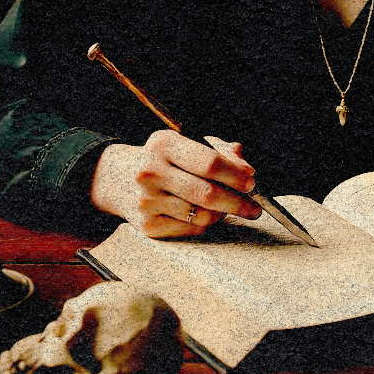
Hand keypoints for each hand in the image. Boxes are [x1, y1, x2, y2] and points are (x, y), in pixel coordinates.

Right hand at [90, 131, 261, 237]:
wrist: (120, 179)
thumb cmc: (164, 159)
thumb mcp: (186, 144)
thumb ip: (219, 151)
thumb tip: (245, 166)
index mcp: (163, 143)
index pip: (209, 162)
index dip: (236, 175)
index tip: (252, 182)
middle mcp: (150, 171)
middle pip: (207, 193)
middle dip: (237, 202)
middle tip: (253, 206)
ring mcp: (146, 200)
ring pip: (201, 215)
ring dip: (222, 214)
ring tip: (228, 208)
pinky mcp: (146, 225)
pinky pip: (190, 229)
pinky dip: (205, 224)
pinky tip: (205, 214)